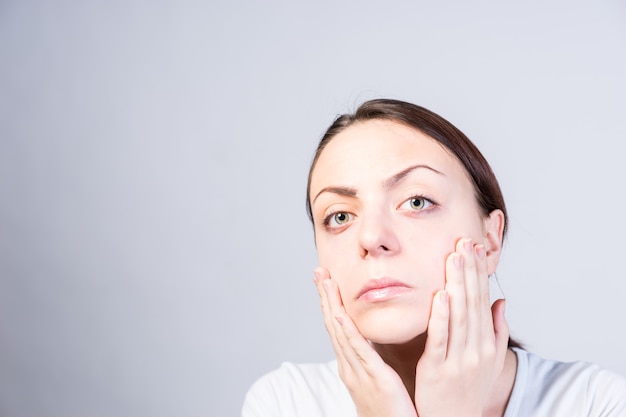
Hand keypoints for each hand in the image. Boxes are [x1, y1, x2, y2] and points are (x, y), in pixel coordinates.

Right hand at [314, 267, 417, 416]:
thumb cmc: (391, 413)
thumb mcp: (378, 380)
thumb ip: (374, 359)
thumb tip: (372, 338)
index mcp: (352, 365)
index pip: (337, 327)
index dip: (330, 302)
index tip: (327, 279)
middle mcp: (350, 367)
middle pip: (333, 325)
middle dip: (325, 296)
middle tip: (319, 270)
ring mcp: (359, 373)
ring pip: (341, 333)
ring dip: (331, 305)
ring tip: (326, 281)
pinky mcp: (375, 380)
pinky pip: (360, 352)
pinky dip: (348, 332)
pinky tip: (340, 315)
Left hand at [414, 238, 508, 416]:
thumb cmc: (468, 390)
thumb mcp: (488, 361)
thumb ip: (495, 330)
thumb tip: (501, 300)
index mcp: (486, 344)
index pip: (483, 300)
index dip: (479, 273)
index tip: (474, 247)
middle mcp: (476, 349)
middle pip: (472, 303)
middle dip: (469, 271)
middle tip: (464, 241)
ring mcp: (458, 360)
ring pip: (459, 316)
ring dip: (457, 284)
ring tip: (454, 258)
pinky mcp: (437, 370)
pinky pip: (440, 339)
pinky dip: (441, 317)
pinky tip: (441, 295)